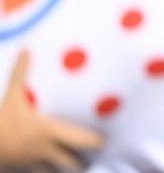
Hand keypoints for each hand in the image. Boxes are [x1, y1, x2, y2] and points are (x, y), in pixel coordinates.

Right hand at [0, 51, 102, 170]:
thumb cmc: (0, 120)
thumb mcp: (12, 96)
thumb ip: (21, 73)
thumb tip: (26, 50)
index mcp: (50, 132)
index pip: (83, 141)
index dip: (97, 142)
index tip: (107, 140)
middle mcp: (46, 150)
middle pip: (74, 163)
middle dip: (85, 161)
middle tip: (95, 156)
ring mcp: (34, 164)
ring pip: (58, 172)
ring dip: (67, 169)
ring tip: (77, 165)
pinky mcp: (22, 171)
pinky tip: (50, 171)